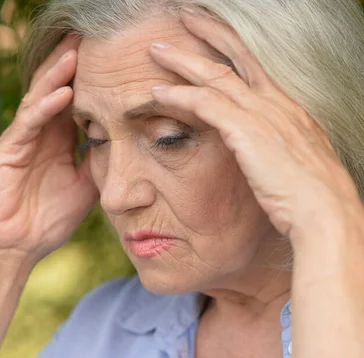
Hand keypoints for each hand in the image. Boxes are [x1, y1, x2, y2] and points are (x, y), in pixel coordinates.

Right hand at [0, 35, 97, 265]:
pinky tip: (64, 91)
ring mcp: (22, 138)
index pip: (75, 97)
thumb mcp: (85, 187)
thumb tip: (129, 146)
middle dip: (74, 61)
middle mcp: (39, 131)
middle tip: (94, 36)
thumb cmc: (48, 219)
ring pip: (40, 95)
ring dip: (60, 72)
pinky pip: (28, 122)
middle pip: (56, 85)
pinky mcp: (8, 150)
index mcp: (57, 138)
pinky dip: (46, 105)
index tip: (116, 56)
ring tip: (78, 49)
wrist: (17, 247)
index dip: (92, 76)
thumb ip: (100, 163)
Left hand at [147, 8, 362, 237]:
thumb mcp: (293, 162)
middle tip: (183, 16)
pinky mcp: (247, 132)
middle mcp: (276, 103)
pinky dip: (179, 96)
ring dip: (182, 61)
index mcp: (288, 108)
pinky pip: (205, 104)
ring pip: (214, 76)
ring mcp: (262, 115)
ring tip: (156, 49)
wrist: (325, 213)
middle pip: (234, 58)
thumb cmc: (309, 196)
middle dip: (207, 33)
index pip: (254, 65)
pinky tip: (156, 92)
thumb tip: (259, 148)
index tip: (210, 31)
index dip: (231, 44)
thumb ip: (273, 146)